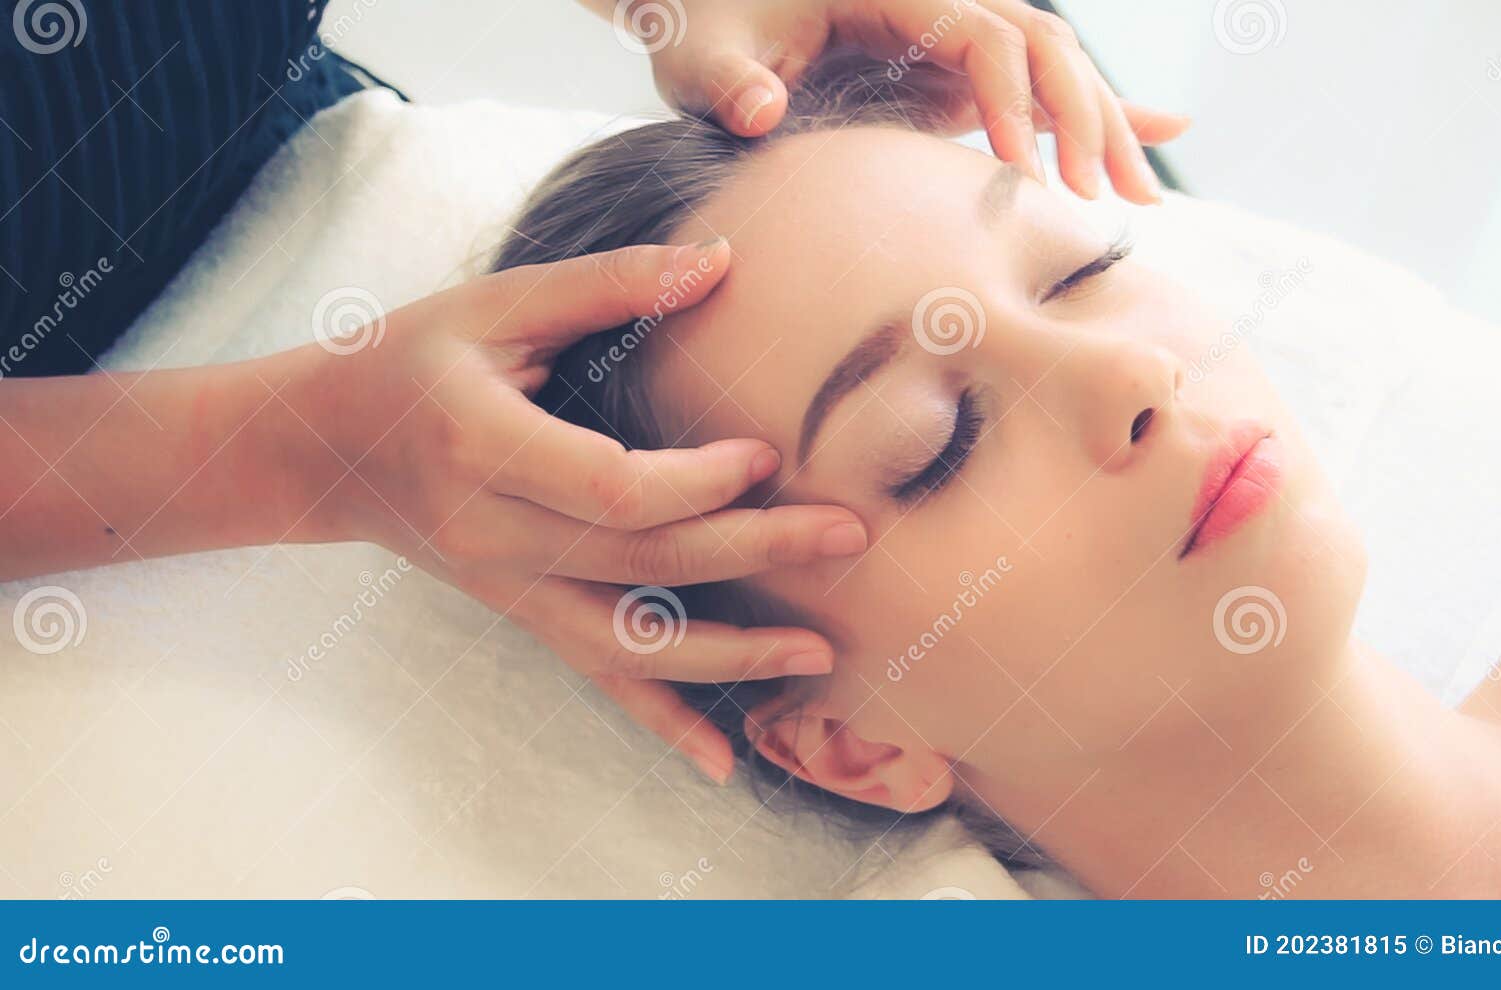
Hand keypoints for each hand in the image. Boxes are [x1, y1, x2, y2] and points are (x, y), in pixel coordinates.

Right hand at [284, 239, 865, 781]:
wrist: (321, 449)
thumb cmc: (408, 361)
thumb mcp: (492, 305)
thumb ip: (607, 283)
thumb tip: (721, 261)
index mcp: (482, 447)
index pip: (611, 489)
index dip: (698, 481)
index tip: (770, 451)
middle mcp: (494, 533)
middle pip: (641, 563)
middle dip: (753, 552)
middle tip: (848, 536)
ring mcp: (506, 586)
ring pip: (628, 642)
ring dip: (729, 657)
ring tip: (818, 655)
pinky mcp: (520, 612)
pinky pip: (597, 675)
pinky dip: (662, 721)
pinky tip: (722, 763)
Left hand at [624, 0, 1189, 202]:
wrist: (708, 17)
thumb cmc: (704, 27)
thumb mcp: (702, 53)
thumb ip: (730, 81)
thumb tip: (759, 111)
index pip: (983, 33)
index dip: (1013, 98)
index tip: (1026, 172)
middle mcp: (938, 8)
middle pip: (1042, 46)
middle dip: (1086, 116)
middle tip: (1108, 195)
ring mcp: (951, 42)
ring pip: (1054, 69)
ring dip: (1104, 125)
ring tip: (1142, 196)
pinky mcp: (954, 76)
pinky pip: (1036, 90)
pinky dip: (1091, 115)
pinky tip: (1157, 134)